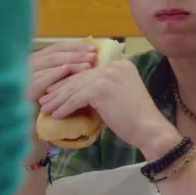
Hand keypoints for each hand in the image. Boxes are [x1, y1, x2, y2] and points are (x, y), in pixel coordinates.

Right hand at [28, 41, 96, 104]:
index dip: (76, 47)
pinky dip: (52, 73)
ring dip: (69, 62)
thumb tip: (90, 63)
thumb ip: (68, 73)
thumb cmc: (48, 104)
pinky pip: (38, 80)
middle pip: (54, 54)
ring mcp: (23, 77)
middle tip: (93, 55)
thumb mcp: (59, 85)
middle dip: (75, 53)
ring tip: (87, 65)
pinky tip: (66, 69)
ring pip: (48, 64)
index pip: (58, 48)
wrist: (21, 121)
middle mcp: (28, 66)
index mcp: (38, 62)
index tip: (94, 48)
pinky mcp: (22, 91)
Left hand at [38, 59, 180, 157]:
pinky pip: (76, 99)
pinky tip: (56, 115)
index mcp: (121, 65)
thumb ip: (103, 88)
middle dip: (60, 90)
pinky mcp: (101, 89)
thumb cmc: (136, 118)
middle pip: (80, 78)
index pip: (88, 72)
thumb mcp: (119, 96)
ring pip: (75, 88)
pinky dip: (64, 108)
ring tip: (46, 108)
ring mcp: (108, 76)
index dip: (70, 82)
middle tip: (46, 99)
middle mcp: (115, 66)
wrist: (149, 129)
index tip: (55, 91)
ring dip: (58, 100)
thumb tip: (78, 92)